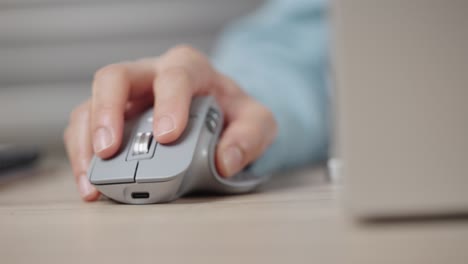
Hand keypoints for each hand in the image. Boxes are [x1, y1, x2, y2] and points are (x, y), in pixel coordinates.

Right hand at [64, 45, 276, 200]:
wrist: (218, 114)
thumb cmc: (232, 113)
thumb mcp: (256, 122)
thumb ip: (249, 137)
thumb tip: (226, 160)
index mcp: (188, 69)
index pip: (175, 76)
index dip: (168, 103)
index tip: (167, 136)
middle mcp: (151, 75)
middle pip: (116, 78)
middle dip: (107, 113)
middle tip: (109, 149)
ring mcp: (128, 96)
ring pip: (90, 103)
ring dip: (86, 141)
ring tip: (91, 179)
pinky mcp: (113, 118)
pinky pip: (85, 129)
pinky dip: (82, 155)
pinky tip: (89, 182)